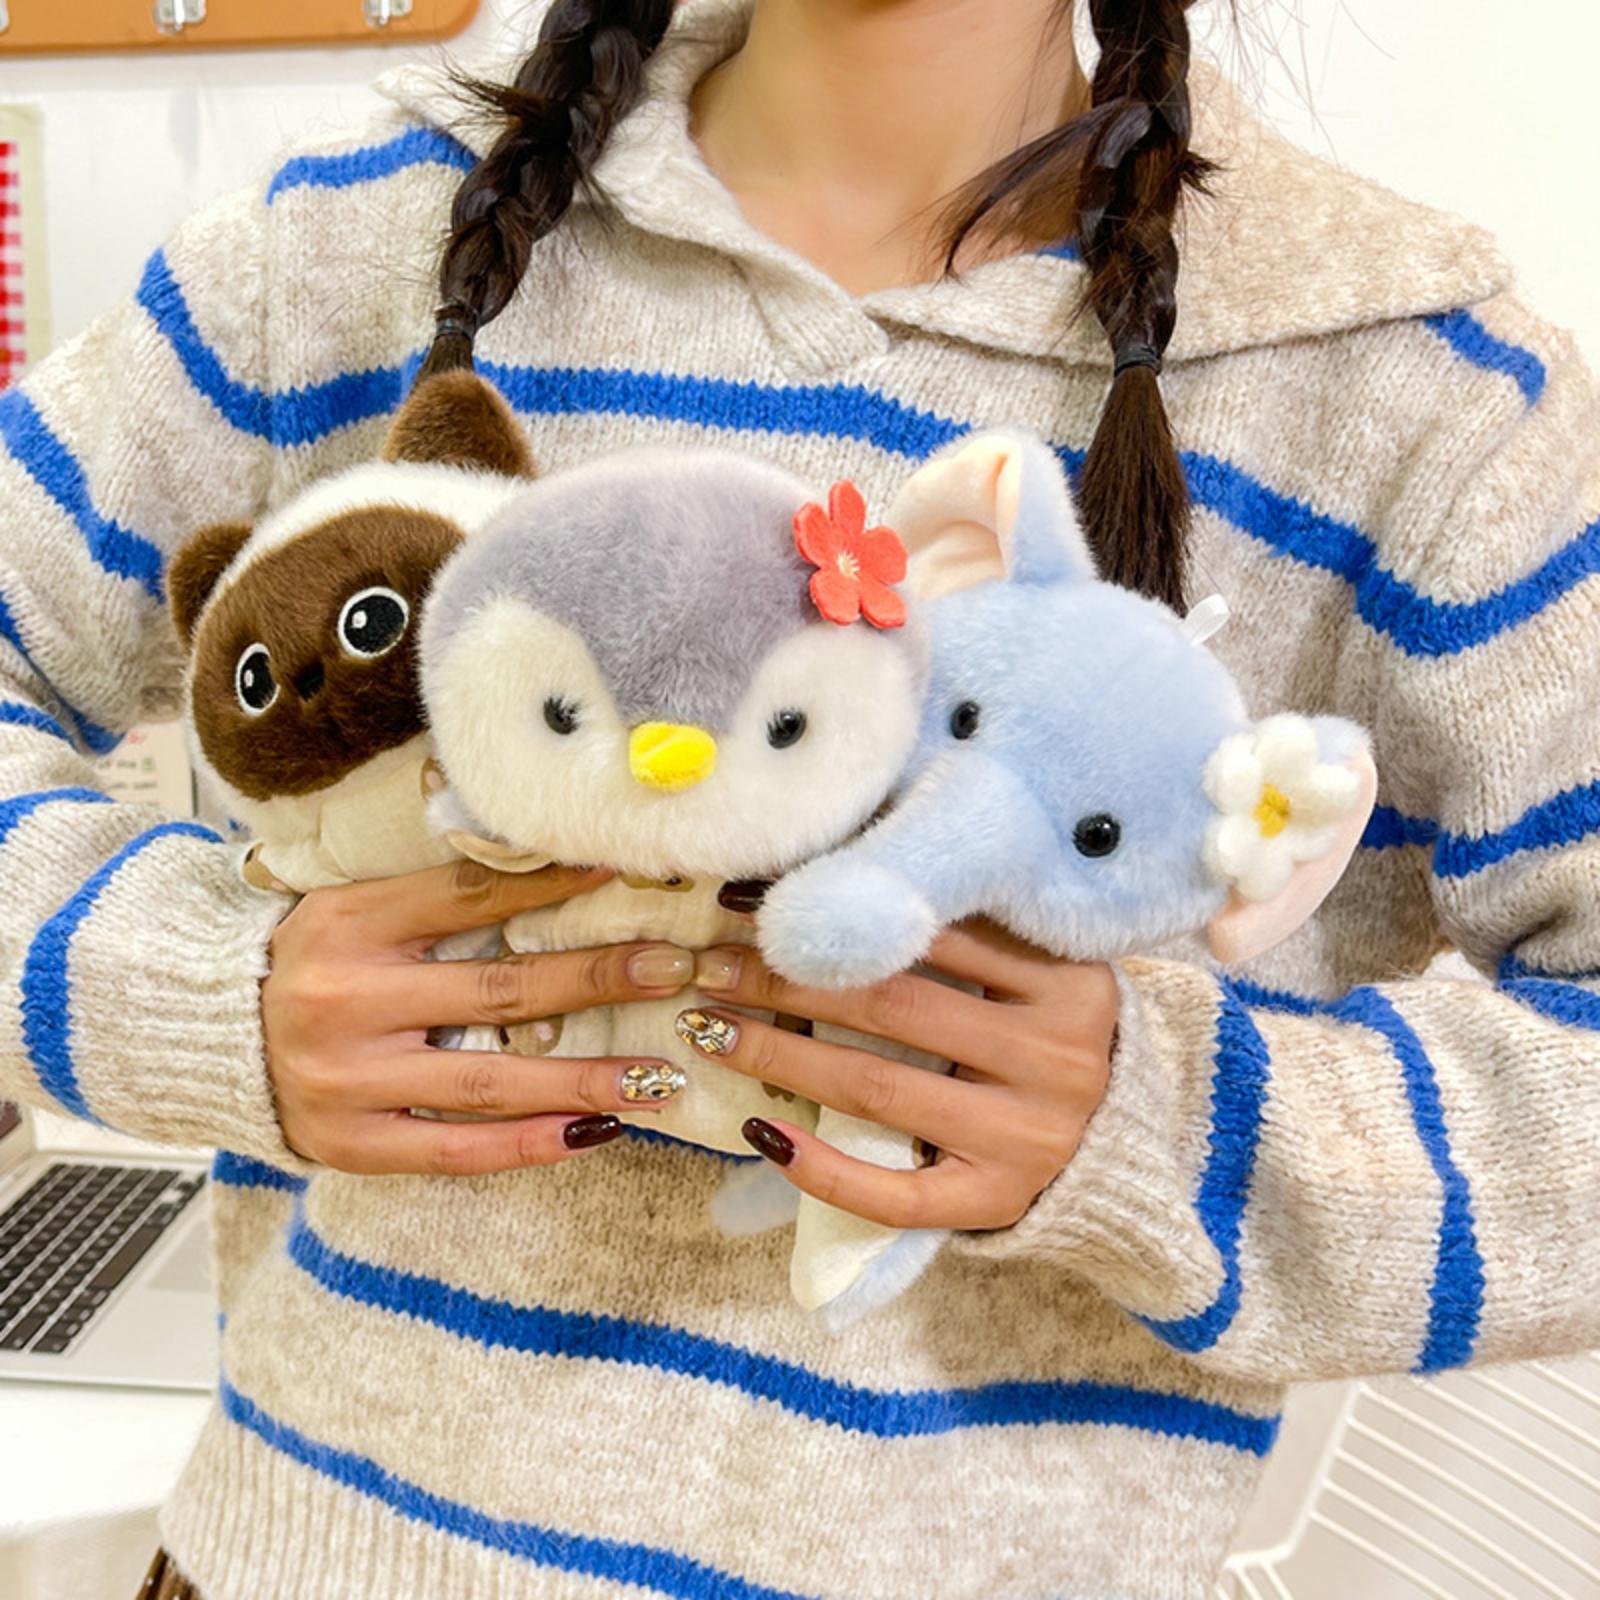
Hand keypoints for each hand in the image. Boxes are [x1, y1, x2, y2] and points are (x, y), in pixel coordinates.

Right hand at [263, 859, 695, 1173]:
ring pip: (490, 1078)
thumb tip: (551, 866)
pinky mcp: (352, 1142)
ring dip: (582, 1077)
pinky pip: (455, 1148)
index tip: (625, 870)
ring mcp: (351, 1078)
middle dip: (599, 978)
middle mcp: (351, 999)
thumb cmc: (303, 960)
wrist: (203, 1034)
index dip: (553, 883)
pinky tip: (591, 1133)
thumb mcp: (353, 907)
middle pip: (500, 987)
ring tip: (656, 1077)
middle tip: (673, 970)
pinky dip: (527, 1143)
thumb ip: (435, 896)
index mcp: (353, 923)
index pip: (471, 896)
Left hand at [681, 921, 1116, 1229]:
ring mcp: (1026, 1137)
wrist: (1126, 1138)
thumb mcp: (1037, 961)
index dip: (834, 907)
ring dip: (780, 1054)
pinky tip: (762, 1130)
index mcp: (1067, 980)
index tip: (750, 900)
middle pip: (892, 1006)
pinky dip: (822, 1165)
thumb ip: (965, 919)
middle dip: (786, 979)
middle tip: (710, 964)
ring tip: (711, 1029)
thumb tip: (832, 866)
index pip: (934, 931)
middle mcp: (1053, 1057)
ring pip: (879, 1088)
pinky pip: (895, 1194)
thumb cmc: (1053, 1027)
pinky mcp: (994, 1200)